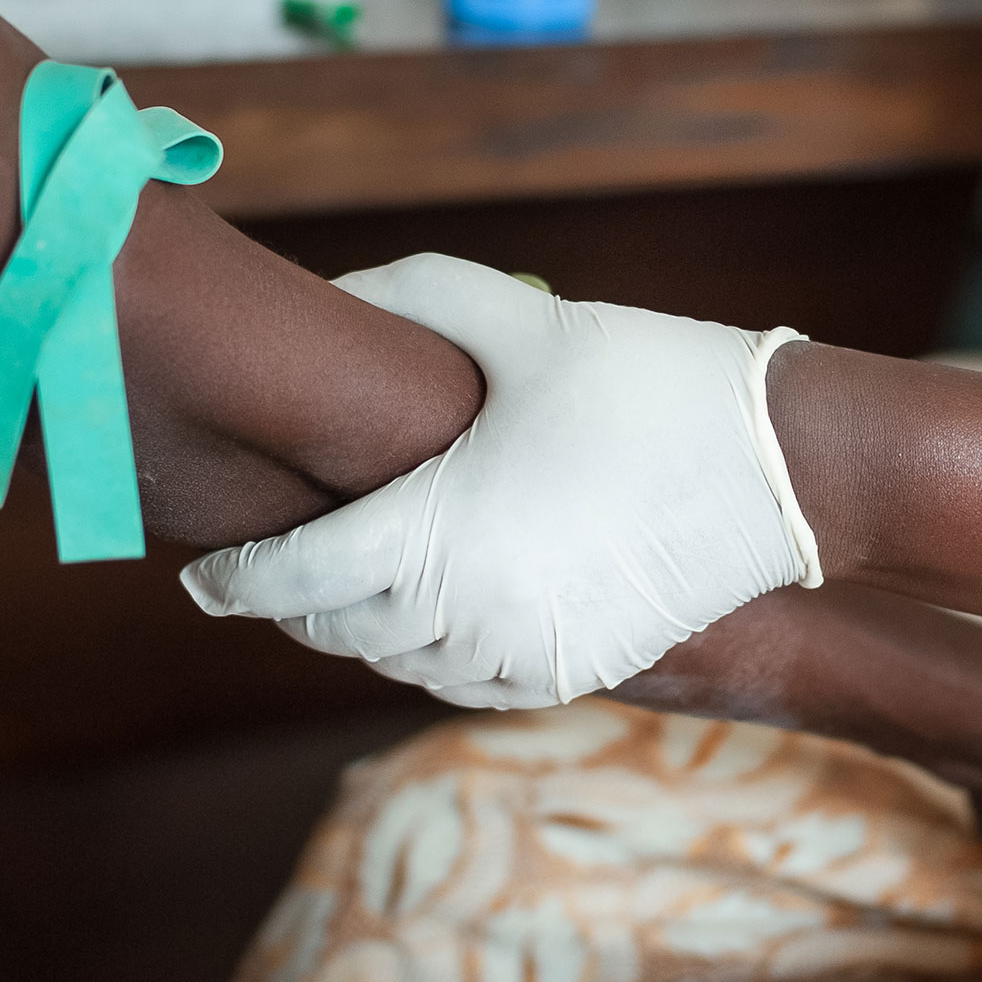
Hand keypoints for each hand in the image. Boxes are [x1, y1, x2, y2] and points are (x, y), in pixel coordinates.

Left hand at [181, 254, 818, 706]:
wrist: (783, 471)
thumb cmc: (647, 382)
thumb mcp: (520, 318)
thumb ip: (408, 294)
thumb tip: (326, 298)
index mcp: (433, 530)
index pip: (290, 580)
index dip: (232, 582)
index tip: (198, 575)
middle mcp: (466, 613)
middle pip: (333, 631)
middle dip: (291, 603)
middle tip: (272, 567)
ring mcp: (520, 657)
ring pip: (396, 666)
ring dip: (360, 631)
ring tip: (346, 585)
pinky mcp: (569, 676)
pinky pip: (463, 686)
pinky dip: (427, 657)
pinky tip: (427, 613)